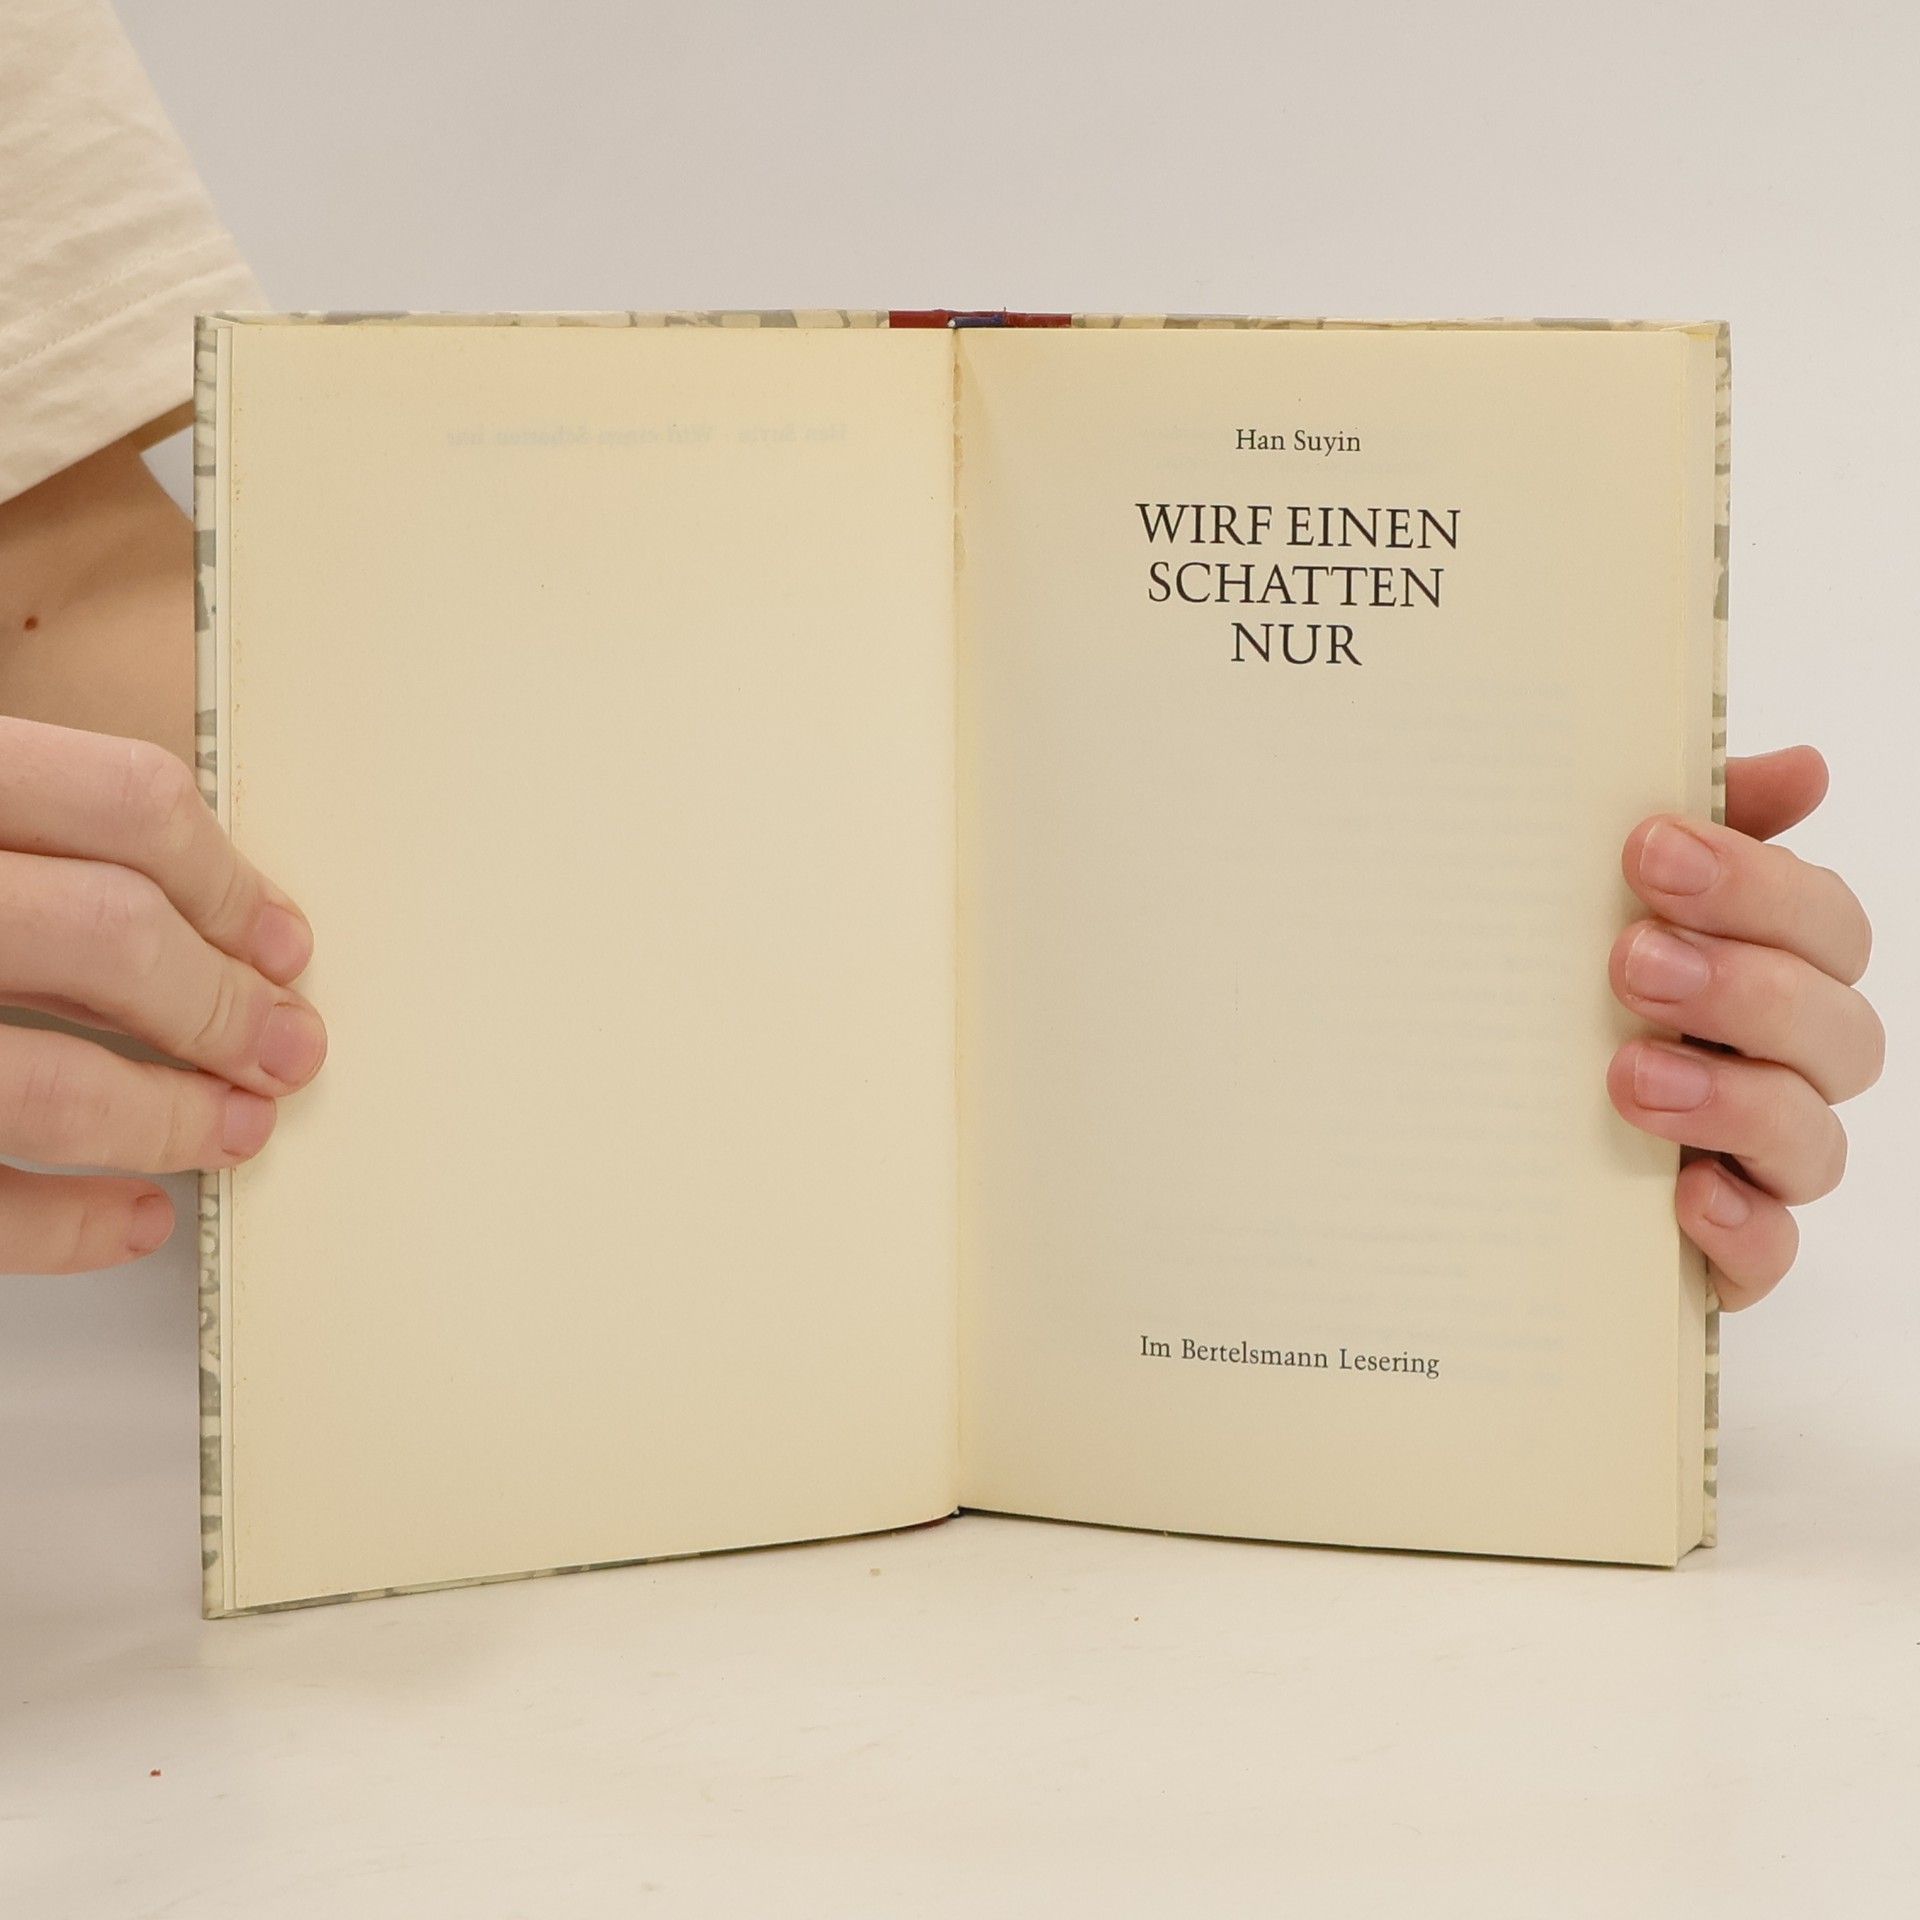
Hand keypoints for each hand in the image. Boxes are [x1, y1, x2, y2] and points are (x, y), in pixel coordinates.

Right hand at [0, 435, 323, 1273]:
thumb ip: (20, 823)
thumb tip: (188, 903)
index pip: (121, 803)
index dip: (228, 882)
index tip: (281, 941)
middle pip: (110, 938)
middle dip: (224, 1008)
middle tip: (285, 1046)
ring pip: (49, 1088)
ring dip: (171, 1121)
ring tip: (233, 1129)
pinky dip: (66, 1227)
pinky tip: (133, 1215)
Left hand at [1607, 746, 1880, 1308]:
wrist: (1470, 1137)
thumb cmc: (1564, 999)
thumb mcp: (1600, 905)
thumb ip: (1695, 832)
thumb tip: (1802, 768)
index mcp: (1769, 971)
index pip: (1823, 923)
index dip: (1755, 884)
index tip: (1648, 850)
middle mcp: (1783, 1068)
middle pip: (1838, 1029)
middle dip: (1741, 987)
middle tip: (1629, 961)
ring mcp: (1760, 1165)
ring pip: (1811, 1140)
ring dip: (1730, 1099)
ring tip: (1629, 1072)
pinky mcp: (1727, 1251)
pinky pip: (1770, 1252)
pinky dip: (1740, 1226)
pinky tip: (1685, 1196)